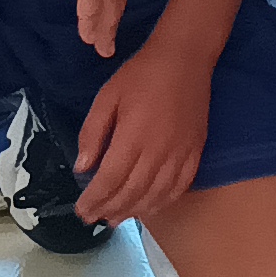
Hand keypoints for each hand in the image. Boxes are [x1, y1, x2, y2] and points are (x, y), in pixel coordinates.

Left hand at [70, 34, 214, 225]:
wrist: (185, 58)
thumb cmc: (141, 75)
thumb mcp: (107, 97)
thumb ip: (93, 133)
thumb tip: (82, 168)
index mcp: (132, 137)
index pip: (110, 180)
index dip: (94, 200)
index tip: (80, 210)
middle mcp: (158, 151)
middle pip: (131, 193)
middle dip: (109, 209)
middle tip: (93, 218)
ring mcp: (180, 153)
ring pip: (156, 195)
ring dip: (134, 211)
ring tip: (116, 218)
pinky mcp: (195, 151)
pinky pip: (180, 187)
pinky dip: (163, 202)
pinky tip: (149, 207)